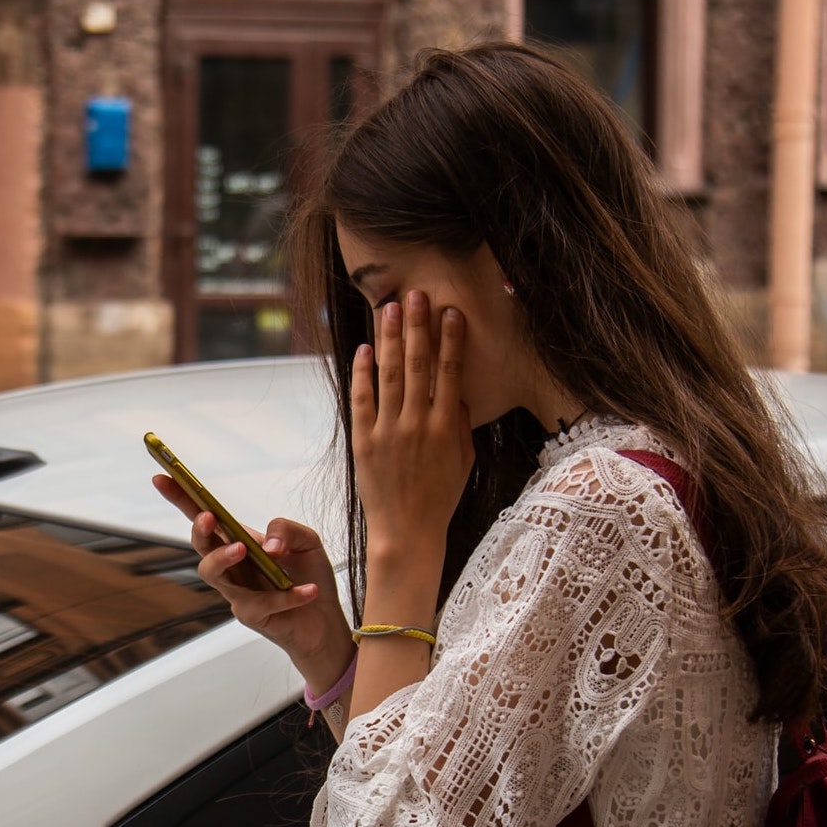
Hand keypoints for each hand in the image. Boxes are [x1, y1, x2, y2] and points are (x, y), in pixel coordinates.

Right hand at [151, 475, 350, 672]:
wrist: (326, 619)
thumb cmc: (309, 575)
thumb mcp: (307, 540)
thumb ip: (287, 529)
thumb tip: (268, 545)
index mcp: (239, 539)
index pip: (204, 515)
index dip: (180, 497)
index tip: (161, 477)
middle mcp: (232, 565)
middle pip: (201, 545)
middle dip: (199, 529)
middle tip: (208, 517)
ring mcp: (238, 591)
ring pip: (213, 574)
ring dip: (223, 557)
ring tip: (244, 548)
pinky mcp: (252, 615)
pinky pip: (262, 603)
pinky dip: (287, 595)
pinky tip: (308, 590)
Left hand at [352, 291, 474, 570]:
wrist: (406, 532)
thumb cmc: (440, 496)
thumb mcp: (464, 460)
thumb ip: (462, 423)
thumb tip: (458, 390)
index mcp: (447, 427)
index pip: (450, 372)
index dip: (450, 339)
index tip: (450, 312)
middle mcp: (417, 424)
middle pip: (419, 364)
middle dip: (417, 326)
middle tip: (416, 294)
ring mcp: (388, 431)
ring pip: (390, 374)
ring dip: (390, 338)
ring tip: (390, 309)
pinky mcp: (364, 441)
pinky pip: (362, 399)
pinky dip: (363, 373)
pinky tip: (365, 349)